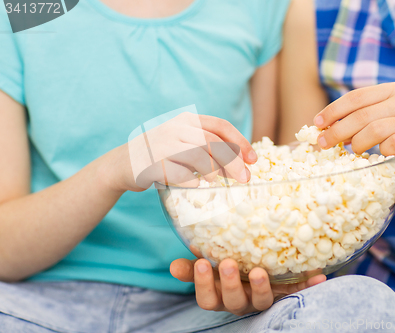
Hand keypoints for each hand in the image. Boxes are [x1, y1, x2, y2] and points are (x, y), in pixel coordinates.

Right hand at [111, 112, 257, 191]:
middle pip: (211, 142)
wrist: (122, 163)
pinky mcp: (151, 164)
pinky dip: (191, 181)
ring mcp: (161, 145)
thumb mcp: (183, 141)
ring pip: (196, 154)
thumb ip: (206, 145)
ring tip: (218, 182)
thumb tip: (240, 162)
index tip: (253, 160)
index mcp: (187, 120)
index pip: (220, 126)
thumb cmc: (161, 155)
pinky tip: (197, 187)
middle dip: (232, 161)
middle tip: (244, 178)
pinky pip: (177, 172)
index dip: (240, 142)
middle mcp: (175, 128)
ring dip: (213, 170)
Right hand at [170, 257, 325, 315]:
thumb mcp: (208, 267)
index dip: (202, 284)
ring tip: (261, 272)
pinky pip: (296, 292)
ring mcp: (263, 298)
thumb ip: (193, 268)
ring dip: (263, 288)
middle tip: (229, 264)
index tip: (201, 263)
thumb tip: (173, 267)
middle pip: (234, 301)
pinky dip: (308, 285)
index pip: (207, 298)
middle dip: (231, 284)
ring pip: (262, 302)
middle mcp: (241, 301)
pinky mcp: (284, 293)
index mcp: (220, 295)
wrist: (253, 271)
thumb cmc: (226, 269)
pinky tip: (319, 275)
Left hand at [314, 82, 394, 173]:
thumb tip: (326, 129)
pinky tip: (378, 154)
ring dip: (357, 143)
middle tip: (323, 144)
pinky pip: (393, 144)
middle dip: (337, 130)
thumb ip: (362, 117)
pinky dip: (380, 150)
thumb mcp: (386, 116)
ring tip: (352, 151)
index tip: (316, 123)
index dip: (333, 110)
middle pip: (361, 114)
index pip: (355, 97)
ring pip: (375, 129)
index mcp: (391, 90)